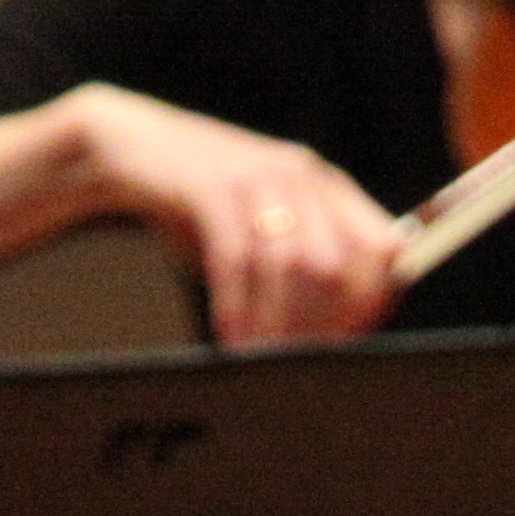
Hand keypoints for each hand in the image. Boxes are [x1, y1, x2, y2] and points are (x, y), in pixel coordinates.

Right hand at [67, 87, 394, 344]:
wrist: (134, 150)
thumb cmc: (203, 203)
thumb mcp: (264, 224)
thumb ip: (306, 261)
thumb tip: (339, 331)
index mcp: (324, 186)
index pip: (380, 247)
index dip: (370, 302)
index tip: (345, 345)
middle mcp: (299, 175)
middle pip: (336, 264)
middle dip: (318, 324)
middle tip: (296, 365)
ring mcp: (256, 177)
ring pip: (288, 264)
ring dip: (275, 322)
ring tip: (260, 359)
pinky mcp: (210, 187)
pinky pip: (234, 257)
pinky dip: (234, 305)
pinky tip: (228, 336)